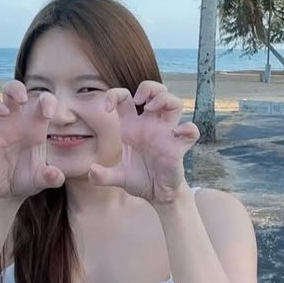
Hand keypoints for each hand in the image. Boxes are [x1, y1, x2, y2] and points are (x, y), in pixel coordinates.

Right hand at [0, 80, 65, 198]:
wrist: (10, 193)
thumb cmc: (28, 177)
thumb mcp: (43, 179)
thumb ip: (52, 177)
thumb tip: (54, 175)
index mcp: (33, 125)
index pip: (41, 100)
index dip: (46, 100)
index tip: (48, 115)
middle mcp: (13, 123)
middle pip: (10, 90)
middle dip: (15, 88)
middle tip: (21, 99)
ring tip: (3, 113)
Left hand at [87, 81, 198, 203]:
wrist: (157, 195)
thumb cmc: (140, 180)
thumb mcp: (119, 178)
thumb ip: (104, 176)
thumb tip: (92, 171)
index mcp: (133, 127)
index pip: (125, 98)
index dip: (115, 95)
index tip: (107, 108)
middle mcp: (150, 125)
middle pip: (155, 91)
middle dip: (149, 87)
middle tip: (139, 100)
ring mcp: (166, 134)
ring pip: (174, 103)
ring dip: (165, 99)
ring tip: (152, 109)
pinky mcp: (178, 147)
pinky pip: (191, 131)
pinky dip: (188, 128)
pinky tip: (176, 135)